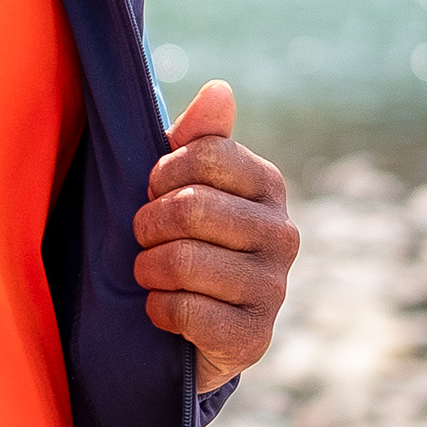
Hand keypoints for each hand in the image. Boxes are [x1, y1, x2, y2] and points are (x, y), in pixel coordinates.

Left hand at [133, 79, 297, 394]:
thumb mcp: (184, 186)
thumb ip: (198, 139)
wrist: (197, 331)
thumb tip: (219, 89)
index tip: (152, 191)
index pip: (204, 154)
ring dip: (147, 270)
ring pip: (182, 261)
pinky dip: (158, 310)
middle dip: (147, 225)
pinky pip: (186, 311)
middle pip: (190, 207)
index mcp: (267, 185)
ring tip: (151, 274)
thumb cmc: (185, 242)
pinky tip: (164, 310)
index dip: (160, 173)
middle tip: (143, 239)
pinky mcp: (254, 336)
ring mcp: (274, 288)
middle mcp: (282, 234)